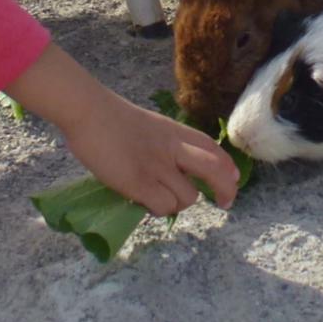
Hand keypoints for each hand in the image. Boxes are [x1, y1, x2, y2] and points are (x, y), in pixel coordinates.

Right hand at [6, 44, 238, 214]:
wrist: (89, 112)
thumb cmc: (111, 118)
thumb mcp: (150, 126)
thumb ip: (166, 145)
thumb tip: (173, 173)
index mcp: (175, 132)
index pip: (213, 148)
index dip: (227, 166)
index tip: (233, 179)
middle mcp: (173, 149)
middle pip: (214, 170)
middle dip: (225, 189)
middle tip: (223, 202)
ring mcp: (157, 166)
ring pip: (188, 197)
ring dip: (177, 203)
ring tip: (159, 198)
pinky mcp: (139, 183)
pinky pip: (164, 206)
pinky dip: (158, 209)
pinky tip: (145, 203)